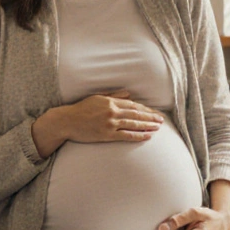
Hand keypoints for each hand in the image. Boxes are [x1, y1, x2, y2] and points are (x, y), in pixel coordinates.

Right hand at [32, 91, 164, 157]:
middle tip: (162, 120)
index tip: (154, 112)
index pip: (133, 105)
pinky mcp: (107, 135)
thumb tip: (128, 93)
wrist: (67, 121)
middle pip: (136, 114)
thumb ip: (113, 95)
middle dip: (151, 117)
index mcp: (110, 101)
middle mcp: (112, 111)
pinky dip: (138, 135)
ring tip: (158, 127)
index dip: (145, 109)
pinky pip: (126, 135)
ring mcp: (110, 123)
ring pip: (134, 124)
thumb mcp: (97, 98)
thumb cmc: (81, 109)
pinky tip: (147, 136)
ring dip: (148, 125)